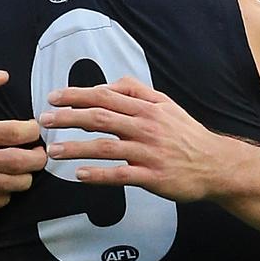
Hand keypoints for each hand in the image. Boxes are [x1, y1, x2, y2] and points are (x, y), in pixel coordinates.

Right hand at [0, 65, 46, 211]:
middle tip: (42, 152)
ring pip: (6, 186)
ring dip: (25, 178)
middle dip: (37, 158)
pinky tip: (7, 186)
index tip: (34, 128)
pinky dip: (4, 197)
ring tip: (28, 169)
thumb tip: (4, 76)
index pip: (11, 133)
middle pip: (15, 163)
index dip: (31, 131)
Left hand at [39, 76, 222, 202]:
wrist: (216, 164)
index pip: (104, 97)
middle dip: (68, 118)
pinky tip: (79, 175)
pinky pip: (120, 175)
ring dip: (76, 148)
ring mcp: (148, 153)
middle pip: (99, 118)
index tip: (53, 98)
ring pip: (105, 147)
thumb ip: (138, 91)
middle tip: (44, 120)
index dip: (76, 96)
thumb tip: (110, 83)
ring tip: (53, 151)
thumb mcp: (166, 105)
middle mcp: (145, 127)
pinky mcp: (152, 177)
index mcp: (146, 108)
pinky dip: (99, 174)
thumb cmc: (186, 135)